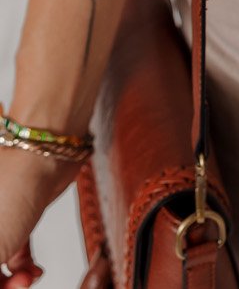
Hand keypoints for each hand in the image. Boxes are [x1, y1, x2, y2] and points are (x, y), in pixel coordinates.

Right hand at [0, 146, 82, 285]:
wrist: (47, 151)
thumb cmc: (12, 188)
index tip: (0, 286)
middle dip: (0, 287)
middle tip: (15, 286)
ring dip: (11, 282)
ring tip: (25, 279)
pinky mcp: (16, 222)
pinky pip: (13, 257)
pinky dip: (22, 269)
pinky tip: (32, 271)